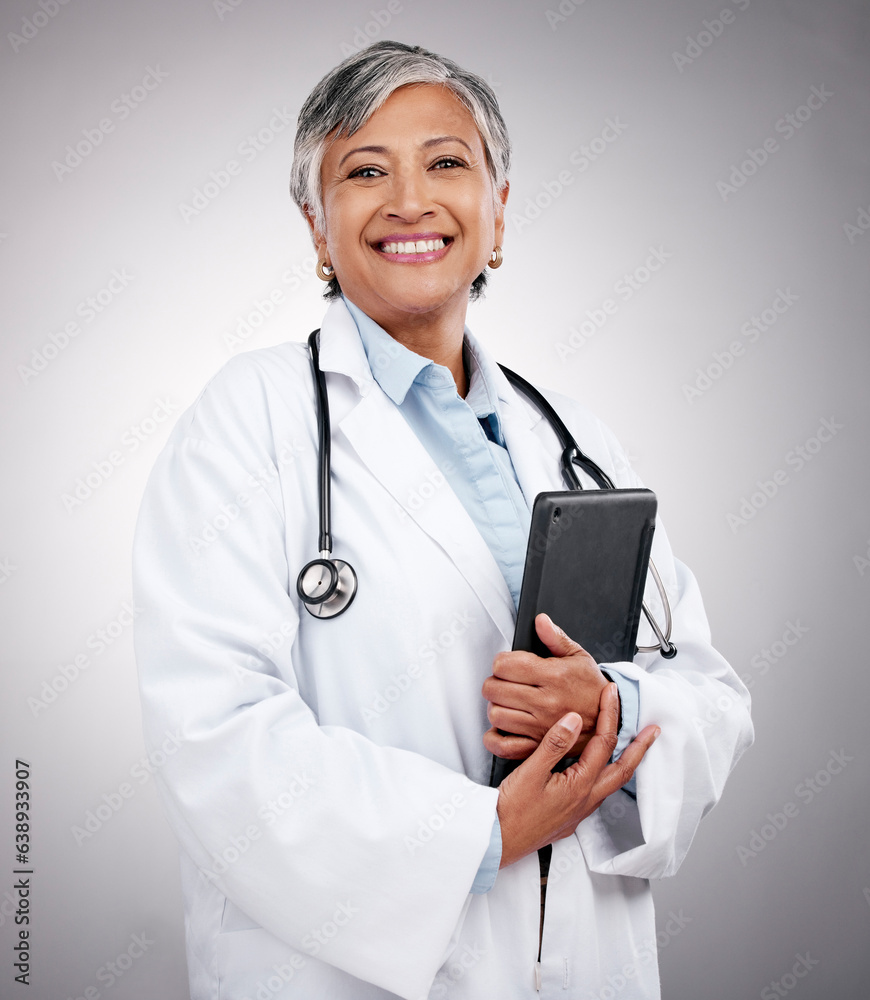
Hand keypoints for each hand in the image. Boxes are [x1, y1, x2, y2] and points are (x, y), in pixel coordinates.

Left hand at [482, 614, 610, 759]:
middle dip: (494, 682)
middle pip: (494, 689)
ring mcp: (540, 726)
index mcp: (553, 676)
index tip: (507, 664)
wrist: (611, 719)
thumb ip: (556, 638)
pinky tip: (503, 727)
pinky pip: (504, 745)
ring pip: (496, 714)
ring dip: (496, 706)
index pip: (504, 665)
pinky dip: (496, 737)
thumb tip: (540, 621)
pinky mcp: (538, 746)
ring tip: (507, 702)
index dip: (501, 662)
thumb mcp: (579, 656)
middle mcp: (545, 701)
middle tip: (504, 682)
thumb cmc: (592, 688)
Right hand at [496, 684, 659, 867]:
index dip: (610, 715)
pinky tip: (594, 771)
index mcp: (579, 786)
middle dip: (639, 748)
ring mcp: (578, 812)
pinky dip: (604, 775)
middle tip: (653, 732)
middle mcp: (585, 800)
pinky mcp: (569, 818)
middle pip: (622, 769)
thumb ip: (554, 744)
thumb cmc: (510, 811)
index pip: (603, 743)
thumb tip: (574, 719)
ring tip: (631, 748)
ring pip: (611, 783)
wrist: (497, 841)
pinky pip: (596, 792)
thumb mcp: (530, 772)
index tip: (611, 694)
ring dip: (624, 762)